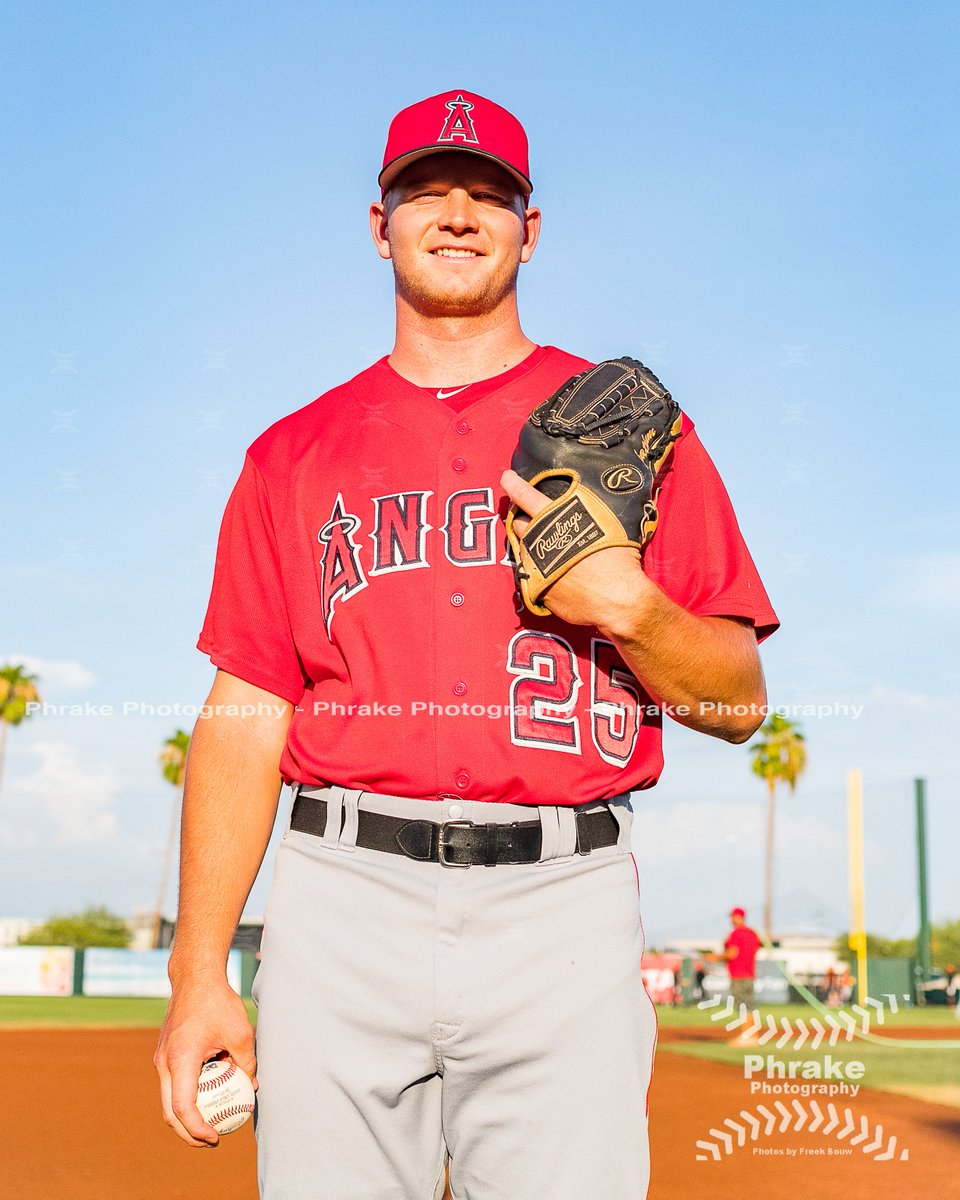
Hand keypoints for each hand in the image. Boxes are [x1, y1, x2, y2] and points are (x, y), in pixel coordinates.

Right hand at [154, 977, 256, 1146]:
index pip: (183, 1107)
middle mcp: (165, 1063)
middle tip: (212, 1140)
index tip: (216, 1138)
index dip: (198, 1129)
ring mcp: (162, 1060)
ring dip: (188, 1115)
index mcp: (180, 1059)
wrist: (195, 977)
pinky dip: (188, 1095)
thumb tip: (252, 1087)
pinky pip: (174, 1084)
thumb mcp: (241, 1032)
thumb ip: (247, 1063)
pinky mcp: (165, 1055)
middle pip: (170, 1112)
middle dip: (188, 1133)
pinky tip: (212, 1093)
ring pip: (169, 1100)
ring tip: (213, 1122)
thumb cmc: (218, 1002)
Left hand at [500, 468, 651, 630]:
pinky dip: (540, 571)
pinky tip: (557, 574)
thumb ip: (582, 512)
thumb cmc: (617, 559)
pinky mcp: (536, 587)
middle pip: (521, 524)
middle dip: (524, 520)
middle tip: (533, 520)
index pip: (527, 496)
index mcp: (556, 519)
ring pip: (525, 549)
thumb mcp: (604, 523)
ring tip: (551, 549)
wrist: (615, 600)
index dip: (514, 485)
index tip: (506, 478)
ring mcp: (536, 564)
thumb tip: (572, 506)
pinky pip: (532, 574)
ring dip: (533, 546)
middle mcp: (540, 540)